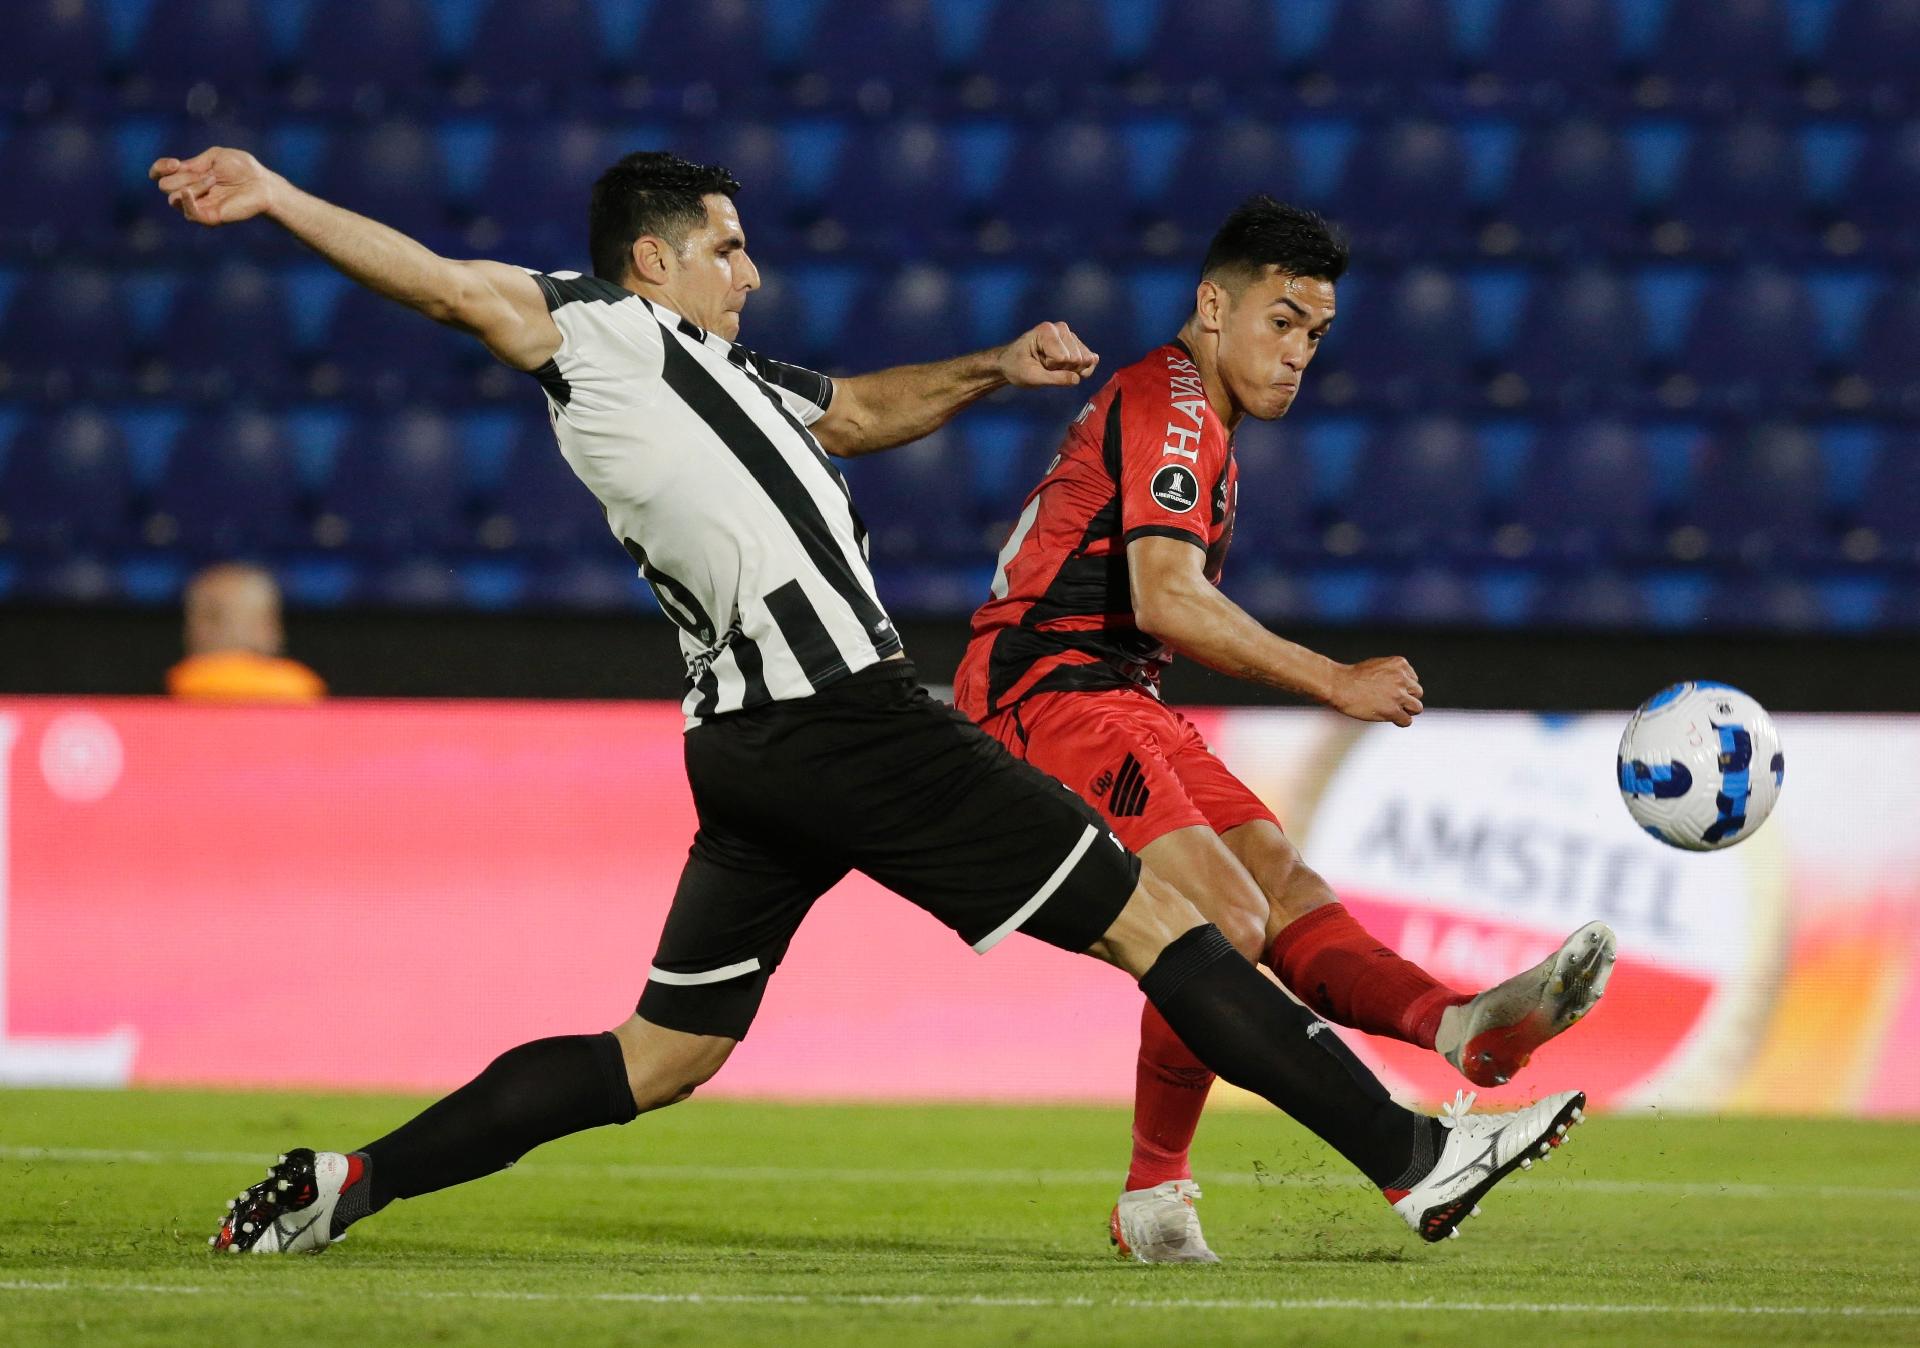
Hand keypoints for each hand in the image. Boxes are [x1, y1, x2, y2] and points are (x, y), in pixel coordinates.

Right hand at [149, 147, 280, 226]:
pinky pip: (188, 213)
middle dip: (181, 177)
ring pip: (174, 198)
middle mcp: (191, 191)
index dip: (159, 168)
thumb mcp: (215, 156)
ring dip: (192, 185)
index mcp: (190, 175)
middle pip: (165, 186)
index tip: (174, 163)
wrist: (262, 184)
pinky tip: (192, 191)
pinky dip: (187, 201)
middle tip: (207, 174)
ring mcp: (199, 205)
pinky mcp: (209, 217)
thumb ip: (194, 162)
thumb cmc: (243, 168)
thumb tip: (177, 170)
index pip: (160, 175)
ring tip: (213, 181)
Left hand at [998, 321, 1098, 387]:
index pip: (1063, 358)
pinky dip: (1081, 370)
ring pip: (1084, 360)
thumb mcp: (1032, 377)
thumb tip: (1077, 379)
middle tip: (1045, 365)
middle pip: (1076, 358)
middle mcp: (1062, 328)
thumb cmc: (1017, 367)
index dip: (1051, 367)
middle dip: (1062, 368)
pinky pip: (1090, 360)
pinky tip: (1067, 369)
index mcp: (1047, 330)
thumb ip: (1055, 379)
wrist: (1011, 363)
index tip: (1038, 363)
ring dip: (1070, 369)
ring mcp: (1071, 336)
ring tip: (1052, 365)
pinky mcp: (1078, 345)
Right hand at [1328, 656, 1423, 726]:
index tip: (1390, 690)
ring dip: (1406, 710)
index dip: (1403, 687)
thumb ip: (1393, 673)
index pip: (1413, 679)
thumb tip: (1404, 688)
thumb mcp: (1377, 665)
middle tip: (1392, 701)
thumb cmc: (1352, 677)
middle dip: (1407, 698)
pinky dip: (1400, 721)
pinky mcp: (1392, 710)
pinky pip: (1407, 720)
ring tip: (1393, 710)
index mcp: (1400, 663)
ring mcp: (1398, 695)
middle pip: (1417, 693)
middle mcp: (1402, 678)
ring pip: (1417, 707)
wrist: (1339, 685)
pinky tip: (1391, 718)